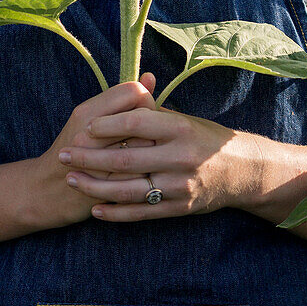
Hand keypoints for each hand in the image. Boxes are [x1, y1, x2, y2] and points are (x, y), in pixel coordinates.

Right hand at [36, 73, 157, 226]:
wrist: (46, 191)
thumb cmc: (74, 149)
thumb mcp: (90, 118)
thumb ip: (121, 99)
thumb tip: (150, 77)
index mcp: (87, 112)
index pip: (133, 92)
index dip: (145, 100)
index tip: (142, 113)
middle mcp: (89, 134)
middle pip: (144, 118)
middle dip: (153, 126)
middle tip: (148, 135)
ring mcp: (96, 162)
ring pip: (146, 146)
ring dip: (153, 149)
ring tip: (146, 153)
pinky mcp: (105, 187)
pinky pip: (141, 174)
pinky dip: (147, 172)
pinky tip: (143, 172)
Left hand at [58, 103, 259, 221]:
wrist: (242, 171)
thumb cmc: (206, 138)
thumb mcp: (184, 118)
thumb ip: (153, 111)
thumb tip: (125, 92)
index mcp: (180, 128)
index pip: (136, 123)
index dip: (107, 125)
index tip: (84, 127)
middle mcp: (180, 156)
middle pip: (126, 158)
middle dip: (89, 157)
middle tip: (64, 154)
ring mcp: (180, 185)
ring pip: (129, 189)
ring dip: (96, 186)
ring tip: (72, 179)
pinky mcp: (180, 208)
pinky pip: (142, 212)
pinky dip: (117, 213)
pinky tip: (96, 209)